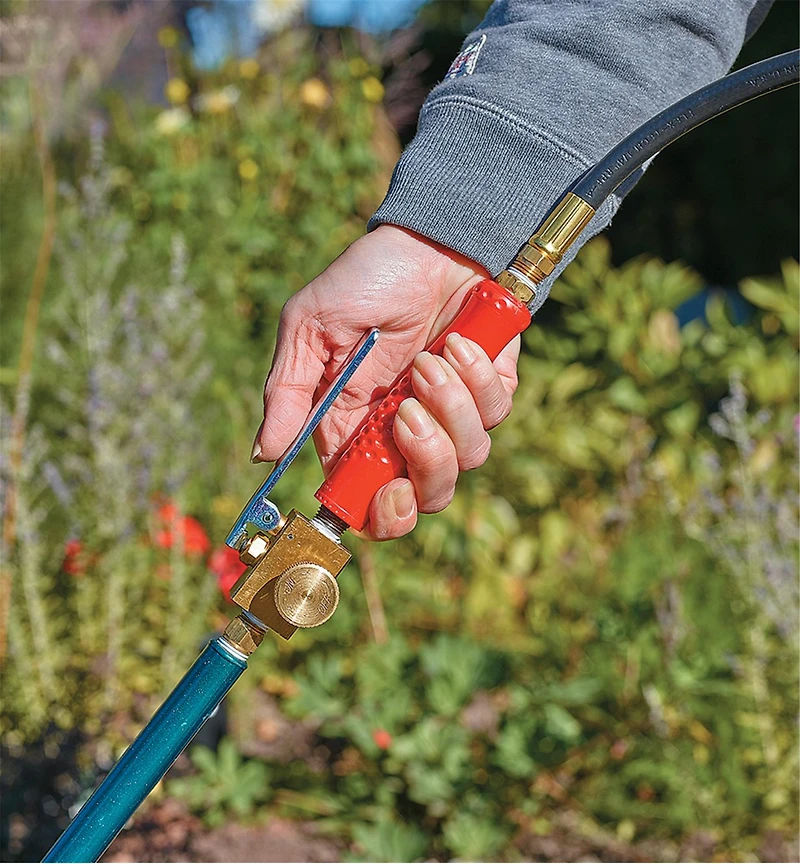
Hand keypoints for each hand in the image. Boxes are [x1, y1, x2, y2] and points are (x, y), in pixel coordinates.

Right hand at [252, 225, 519, 539]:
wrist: (429, 237)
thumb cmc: (364, 279)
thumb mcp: (311, 327)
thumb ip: (288, 393)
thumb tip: (264, 455)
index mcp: (358, 431)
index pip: (372, 502)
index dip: (382, 514)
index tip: (385, 492)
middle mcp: (407, 432)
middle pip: (427, 495)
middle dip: (425, 464)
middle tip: (408, 415)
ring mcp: (452, 413)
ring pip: (467, 458)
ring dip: (449, 406)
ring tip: (429, 358)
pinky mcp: (491, 390)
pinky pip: (495, 412)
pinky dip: (475, 376)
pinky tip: (460, 341)